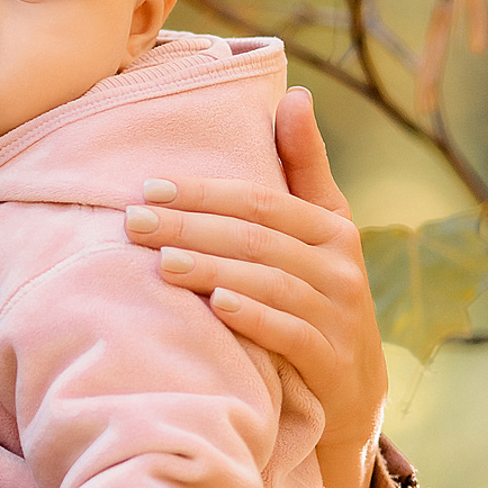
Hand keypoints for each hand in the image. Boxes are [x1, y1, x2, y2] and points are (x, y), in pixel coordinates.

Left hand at [122, 88, 385, 487]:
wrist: (354, 393)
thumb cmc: (320, 295)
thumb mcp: (321, 229)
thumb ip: (304, 166)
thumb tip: (296, 94)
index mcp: (332, 227)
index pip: (260, 201)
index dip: (204, 192)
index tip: (149, 187)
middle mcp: (341, 267)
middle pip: (256, 238)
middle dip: (191, 227)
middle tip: (133, 223)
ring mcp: (340, 316)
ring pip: (269, 283)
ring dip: (213, 269)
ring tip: (162, 262)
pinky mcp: (334, 362)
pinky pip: (292, 334)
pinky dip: (254, 318)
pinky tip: (216, 307)